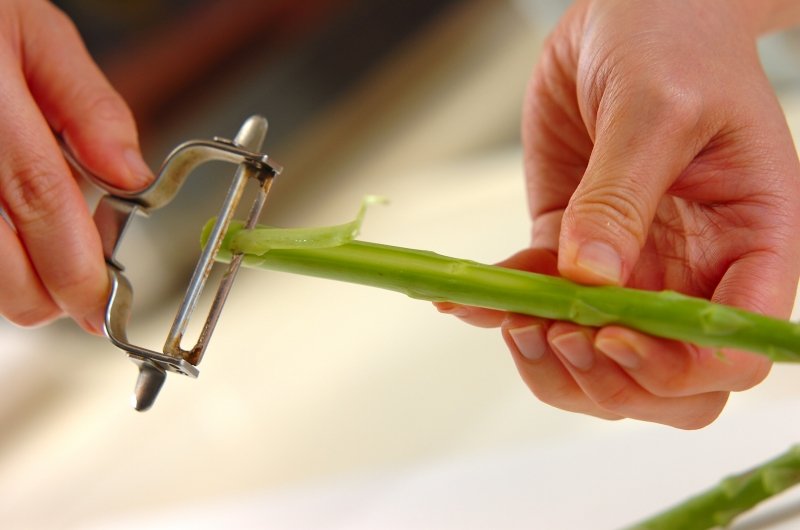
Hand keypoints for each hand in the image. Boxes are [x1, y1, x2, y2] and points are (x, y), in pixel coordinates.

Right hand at [0, 0, 150, 333]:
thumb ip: (90, 107)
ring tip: (42, 251)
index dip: (76, 264)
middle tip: (79, 292)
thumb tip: (131, 177)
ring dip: (14, 284)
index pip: (40, 196)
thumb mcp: (36, 33)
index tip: (103, 304)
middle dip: (47, 296)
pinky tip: (7, 231)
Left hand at [437, 0, 799, 428]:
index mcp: (747, 246)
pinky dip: (499, 310)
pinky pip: (537, 302)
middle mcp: (690, 270)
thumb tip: (590, 279)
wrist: (629, 13)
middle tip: (555, 333)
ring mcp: (627, 267)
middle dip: (606, 379)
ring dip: (547, 358)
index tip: (614, 335)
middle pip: (662, 382)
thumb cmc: (675, 41)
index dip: (675, 367)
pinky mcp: (567, 248)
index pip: (728, 350)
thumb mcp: (657, 108)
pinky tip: (464, 302)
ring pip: (595, 361)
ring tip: (509, 320)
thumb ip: (624, 196)